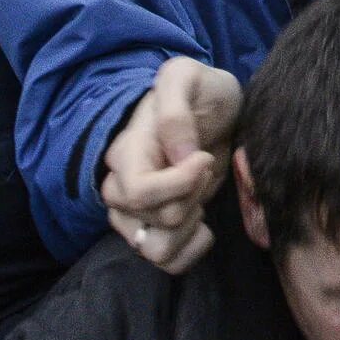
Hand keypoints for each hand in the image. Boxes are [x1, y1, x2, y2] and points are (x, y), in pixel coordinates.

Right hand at [101, 56, 241, 273]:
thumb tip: (178, 156)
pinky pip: (166, 263)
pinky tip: (204, 224)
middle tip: (206, 167)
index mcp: (127, 150)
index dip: (178, 184)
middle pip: (150, 220)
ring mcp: (137, 214)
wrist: (217, 107)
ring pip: (154, 249)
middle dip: (189, 199)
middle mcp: (122, 187)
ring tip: (201, 196)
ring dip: (189, 228)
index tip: (204, 157)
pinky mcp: (158, 230)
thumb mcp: (188, 76)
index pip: (138, 191)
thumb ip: (176, 110)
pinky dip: (190, 251)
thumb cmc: (201, 90)